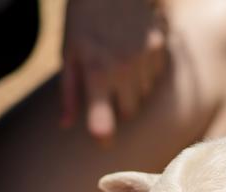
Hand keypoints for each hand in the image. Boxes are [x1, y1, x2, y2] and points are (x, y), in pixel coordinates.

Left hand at [60, 0, 167, 143]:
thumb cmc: (83, 18)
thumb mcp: (68, 52)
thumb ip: (68, 92)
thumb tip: (65, 125)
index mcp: (96, 74)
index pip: (103, 126)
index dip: (102, 137)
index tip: (102, 139)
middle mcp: (124, 70)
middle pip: (129, 113)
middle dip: (120, 108)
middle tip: (108, 90)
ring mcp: (145, 58)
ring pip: (144, 94)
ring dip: (133, 88)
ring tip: (119, 64)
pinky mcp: (160, 47)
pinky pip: (156, 75)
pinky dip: (146, 71)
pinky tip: (133, 52)